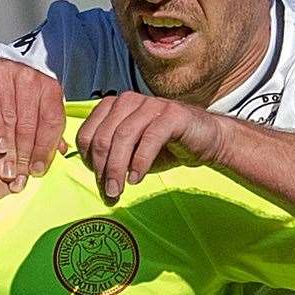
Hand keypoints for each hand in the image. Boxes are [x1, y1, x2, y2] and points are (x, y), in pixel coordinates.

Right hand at [0, 57, 66, 190]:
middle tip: (19, 179)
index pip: (51, 121)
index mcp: (48, 86)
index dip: (45, 149)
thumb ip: (47, 128)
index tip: (38, 171)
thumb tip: (62, 151)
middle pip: (29, 124)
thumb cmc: (13, 95)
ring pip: (9, 119)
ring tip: (7, 172)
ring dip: (9, 150)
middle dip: (25, 156)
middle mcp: (29, 76)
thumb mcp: (35, 107)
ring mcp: (5, 72)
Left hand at [77, 92, 225, 199]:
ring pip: (123, 137)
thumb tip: (96, 180)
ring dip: (117, 168)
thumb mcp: (132, 153)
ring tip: (118, 191)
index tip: (97, 182)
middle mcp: (128, 100)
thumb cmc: (165, 147)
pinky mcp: (172, 114)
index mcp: (113, 107)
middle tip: (108, 193)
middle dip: (102, 170)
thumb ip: (112, 159)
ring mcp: (151, 104)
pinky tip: (136, 178)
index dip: (88, 161)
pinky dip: (140, 162)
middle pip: (103, 137)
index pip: (87, 134)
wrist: (206, 140)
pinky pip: (149, 138)